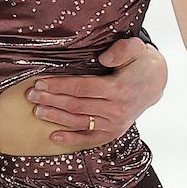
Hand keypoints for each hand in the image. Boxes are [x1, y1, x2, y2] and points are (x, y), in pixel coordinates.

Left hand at [25, 38, 167, 146]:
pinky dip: (72, 139)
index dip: (59, 86)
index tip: (40, 83)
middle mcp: (116, 109)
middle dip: (51, 100)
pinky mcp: (114, 132)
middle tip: (31, 96)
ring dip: (56, 117)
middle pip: (76, 105)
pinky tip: (54, 137)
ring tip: (37, 111)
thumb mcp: (136, 48)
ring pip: (79, 121)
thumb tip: (103, 58)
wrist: (155, 83)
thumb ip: (122, 50)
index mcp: (118, 89)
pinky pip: (90, 137)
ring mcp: (115, 123)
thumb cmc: (140, 63)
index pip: (82, 88)